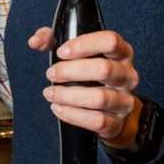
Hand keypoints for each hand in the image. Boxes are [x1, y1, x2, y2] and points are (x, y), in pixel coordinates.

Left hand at [28, 26, 138, 147]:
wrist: (112, 111)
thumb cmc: (92, 76)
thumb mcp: (76, 53)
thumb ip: (53, 40)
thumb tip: (35, 41)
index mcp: (121, 53)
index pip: (110, 41)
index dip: (83, 45)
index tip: (61, 52)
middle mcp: (128, 75)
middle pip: (104, 69)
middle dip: (71, 71)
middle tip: (51, 74)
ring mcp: (124, 100)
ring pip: (100, 98)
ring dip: (69, 95)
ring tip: (50, 93)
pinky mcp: (117, 123)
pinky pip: (97, 120)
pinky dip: (73, 115)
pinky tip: (58, 108)